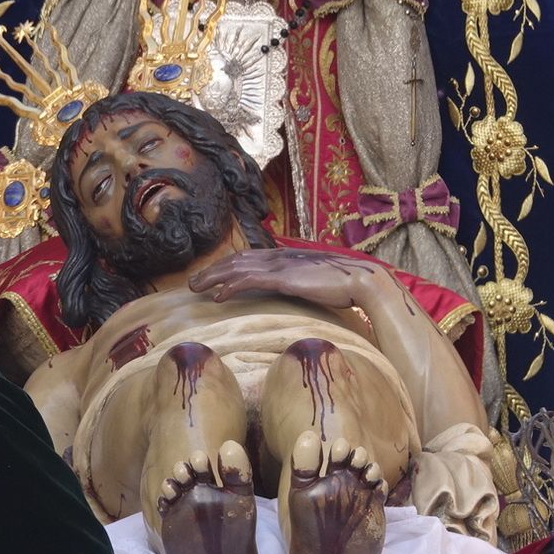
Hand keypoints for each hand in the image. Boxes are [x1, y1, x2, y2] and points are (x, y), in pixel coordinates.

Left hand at [188, 248, 395, 311]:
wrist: (360, 279)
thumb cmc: (342, 284)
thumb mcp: (314, 280)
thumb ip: (299, 281)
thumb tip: (293, 289)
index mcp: (285, 257)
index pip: (249, 257)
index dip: (227, 265)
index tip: (213, 275)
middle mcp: (279, 257)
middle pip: (237, 260)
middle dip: (213, 270)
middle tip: (193, 282)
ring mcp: (281, 266)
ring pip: (237, 269)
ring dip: (214, 277)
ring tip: (196, 288)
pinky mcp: (284, 278)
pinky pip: (250, 281)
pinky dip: (231, 287)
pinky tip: (218, 297)